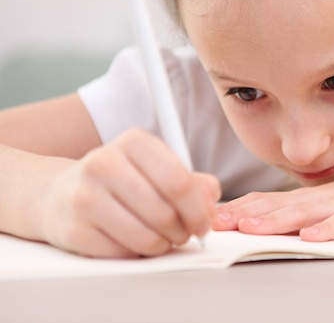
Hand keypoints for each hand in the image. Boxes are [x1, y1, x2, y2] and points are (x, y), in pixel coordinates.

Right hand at [38, 129, 220, 257]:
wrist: (58, 194)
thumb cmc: (119, 181)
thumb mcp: (156, 169)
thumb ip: (192, 182)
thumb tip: (211, 197)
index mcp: (134, 142)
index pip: (180, 182)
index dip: (199, 211)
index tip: (203, 224)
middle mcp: (105, 162)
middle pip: (165, 212)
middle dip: (183, 231)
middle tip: (183, 234)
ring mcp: (85, 196)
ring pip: (146, 237)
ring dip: (162, 245)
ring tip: (161, 238)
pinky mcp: (72, 229)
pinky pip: (122, 253)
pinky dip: (136, 254)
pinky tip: (134, 242)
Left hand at [213, 169, 333, 240]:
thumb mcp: (323, 204)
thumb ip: (295, 212)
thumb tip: (258, 221)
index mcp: (306, 198)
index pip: (266, 201)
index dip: (239, 209)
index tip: (211, 217)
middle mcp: (318, 199)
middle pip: (277, 206)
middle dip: (246, 215)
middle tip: (218, 223)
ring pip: (305, 214)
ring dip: (277, 221)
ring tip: (252, 229)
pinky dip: (328, 230)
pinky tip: (312, 237)